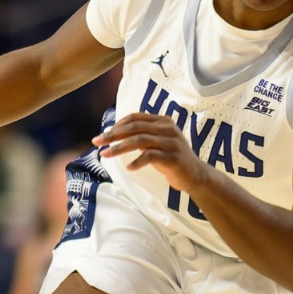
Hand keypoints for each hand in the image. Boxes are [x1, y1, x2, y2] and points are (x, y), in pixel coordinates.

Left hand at [94, 112, 212, 196]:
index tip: (103, 134)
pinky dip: (137, 162)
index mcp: (163, 121)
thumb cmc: (172, 160)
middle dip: (113, 134)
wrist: (195, 176)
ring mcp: (171, 142)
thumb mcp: (157, 143)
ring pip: (140, 140)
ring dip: (119, 148)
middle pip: (134, 127)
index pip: (135, 118)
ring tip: (105, 155)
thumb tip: (116, 134)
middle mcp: (168, 128)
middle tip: (97, 142)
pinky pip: (150, 156)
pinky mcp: (173, 157)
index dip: (117, 124)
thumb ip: (142, 136)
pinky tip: (129, 168)